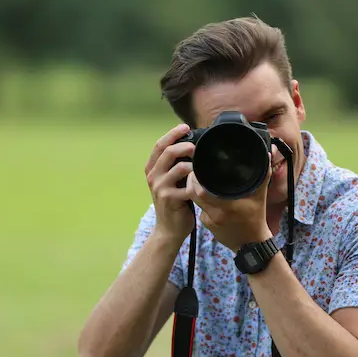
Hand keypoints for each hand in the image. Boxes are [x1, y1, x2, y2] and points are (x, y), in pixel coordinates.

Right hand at [144, 123, 196, 242]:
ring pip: (179, 167)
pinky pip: (187, 185)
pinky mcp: (169, 199)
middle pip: (168, 152)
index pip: (159, 145)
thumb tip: (193, 146)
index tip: (185, 127)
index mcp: (152, 169)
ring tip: (203, 166)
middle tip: (197, 146)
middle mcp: (153, 176)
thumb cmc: (175, 203)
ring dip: (194, 164)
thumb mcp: (171, 181)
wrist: (169, 230)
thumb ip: (176, 165)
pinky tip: (204, 183)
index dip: (172, 133)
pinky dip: (198, 182)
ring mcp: (160, 187)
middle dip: (185, 145)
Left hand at [185, 155, 272, 252]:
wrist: (251, 245)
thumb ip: (263, 175)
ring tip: (200, 181)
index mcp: (226, 205)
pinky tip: (209, 198)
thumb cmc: (256, 218)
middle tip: (195, 172)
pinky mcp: (206, 226)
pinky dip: (203, 203)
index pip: (200, 191)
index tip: (197, 168)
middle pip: (193, 195)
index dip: (195, 179)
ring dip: (196, 192)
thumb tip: (266, 154)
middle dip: (191, 183)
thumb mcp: (260, 197)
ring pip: (195, 202)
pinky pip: (200, 210)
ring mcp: (209, 221)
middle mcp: (215, 214)